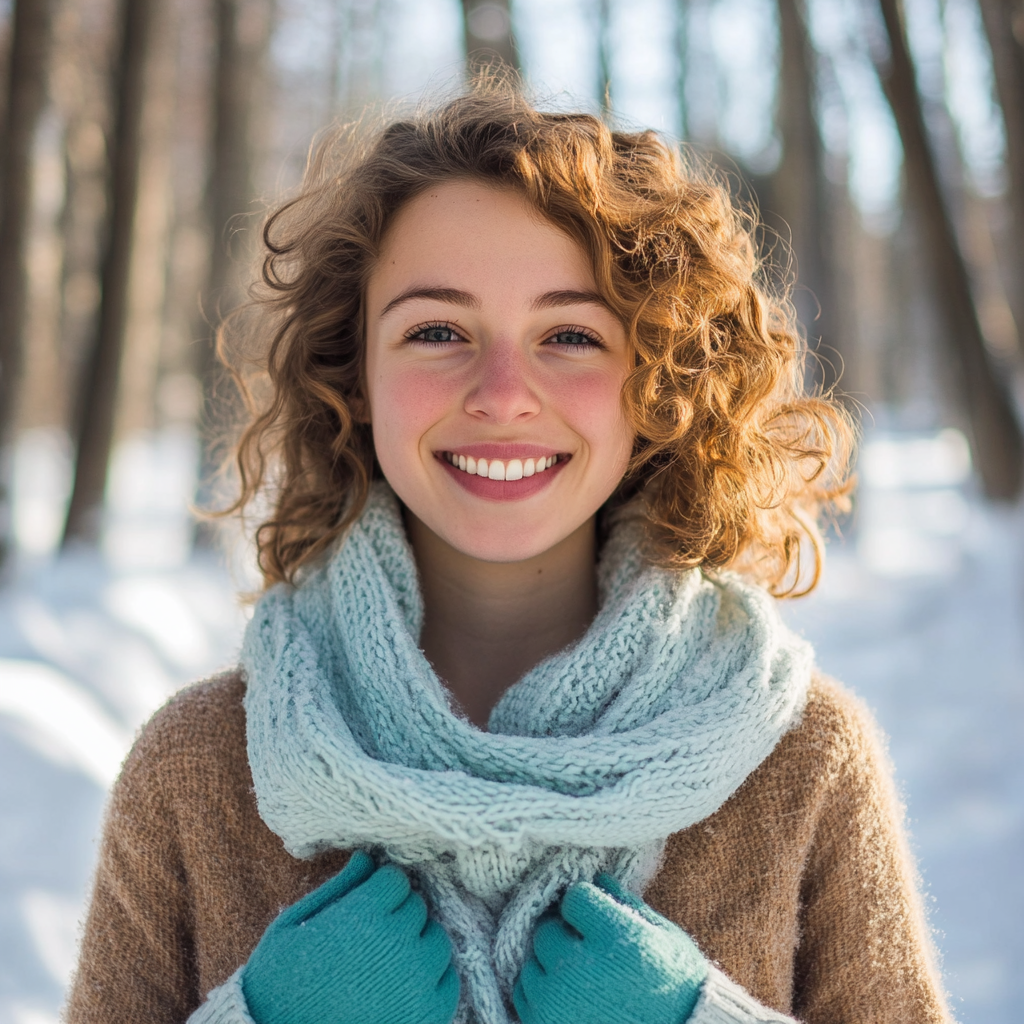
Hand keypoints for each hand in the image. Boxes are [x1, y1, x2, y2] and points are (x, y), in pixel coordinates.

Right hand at [241, 851, 459, 1023]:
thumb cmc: (278, 982)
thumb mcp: (294, 924)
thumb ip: (338, 887)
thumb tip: (367, 857)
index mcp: (364, 915)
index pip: (396, 880)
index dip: (379, 890)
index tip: (365, 907)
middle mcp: (397, 944)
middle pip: (417, 908)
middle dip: (397, 915)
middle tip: (371, 938)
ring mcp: (416, 983)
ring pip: (437, 941)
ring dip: (417, 944)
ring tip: (387, 963)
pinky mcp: (427, 1017)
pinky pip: (448, 982)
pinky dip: (433, 979)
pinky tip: (404, 986)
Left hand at [513, 874, 707, 1023]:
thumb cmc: (677, 988)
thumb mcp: (663, 937)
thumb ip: (627, 904)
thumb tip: (599, 878)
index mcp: (613, 937)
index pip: (575, 897)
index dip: (587, 904)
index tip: (598, 916)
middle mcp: (579, 967)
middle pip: (546, 930)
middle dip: (564, 934)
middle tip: (586, 947)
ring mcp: (558, 1001)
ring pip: (531, 963)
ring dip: (550, 964)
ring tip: (580, 976)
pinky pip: (524, 997)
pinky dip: (541, 992)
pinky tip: (569, 996)